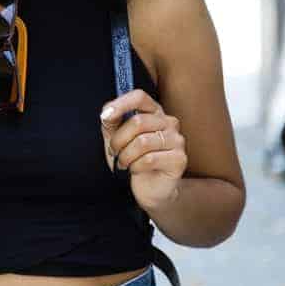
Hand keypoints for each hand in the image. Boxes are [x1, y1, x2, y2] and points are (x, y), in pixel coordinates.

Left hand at [100, 89, 187, 211]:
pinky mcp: (179, 159)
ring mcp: (177, 140)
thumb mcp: (117, 137)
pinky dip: (135, 167)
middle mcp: (168, 122)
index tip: (105, 116)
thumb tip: (106, 113)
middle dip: (118, 140)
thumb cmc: (133, 159)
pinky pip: (149, 159)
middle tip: (114, 152)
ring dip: (126, 156)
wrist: (149, 188)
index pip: (139, 97)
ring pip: (142, 142)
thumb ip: (111, 122)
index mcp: (153, 112)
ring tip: (124, 163)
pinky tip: (135, 170)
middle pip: (138, 122)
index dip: (121, 104)